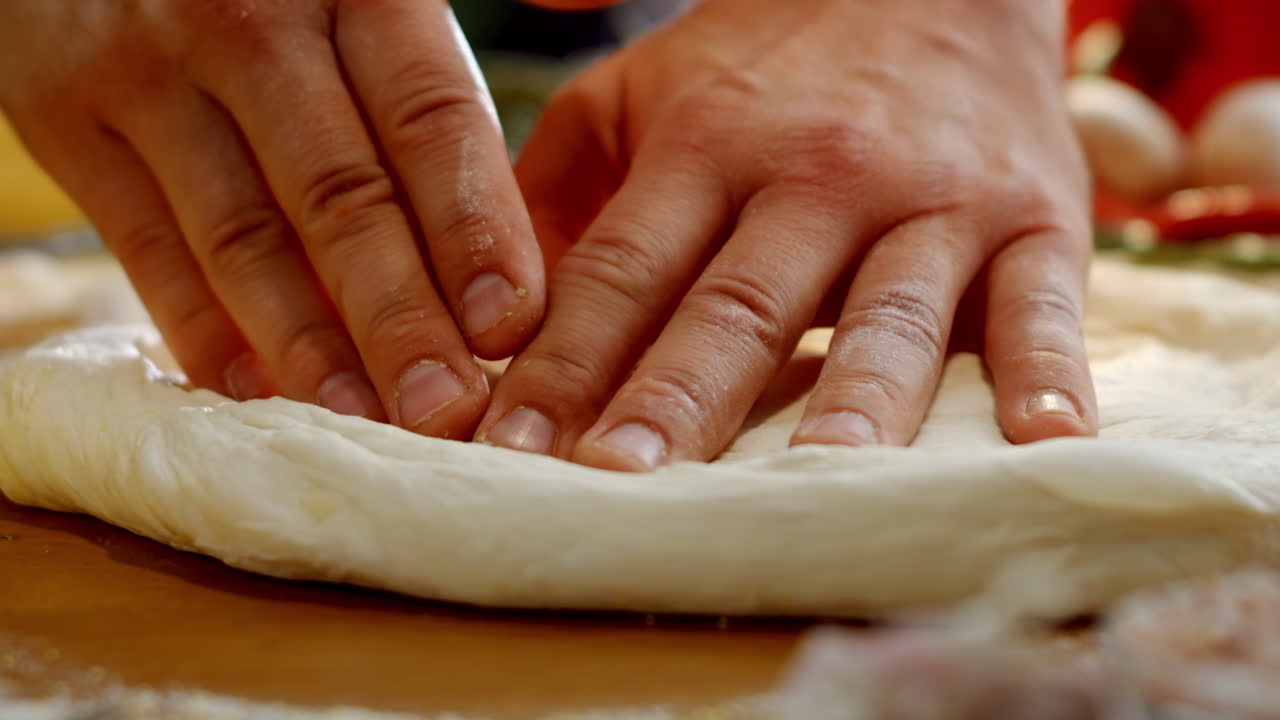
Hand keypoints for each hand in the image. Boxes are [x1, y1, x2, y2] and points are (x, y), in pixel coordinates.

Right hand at [0, 0, 545, 436]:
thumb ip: (473, 11)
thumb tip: (586, 10)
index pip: (431, 119)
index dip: (474, 230)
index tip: (513, 327)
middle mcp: (249, 25)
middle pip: (343, 196)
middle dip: (402, 316)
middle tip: (449, 410)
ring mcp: (146, 74)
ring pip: (244, 238)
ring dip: (311, 347)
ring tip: (369, 425)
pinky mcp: (64, 122)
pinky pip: (146, 248)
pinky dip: (205, 332)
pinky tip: (263, 396)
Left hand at [477, 0, 1097, 468]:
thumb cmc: (766, 63)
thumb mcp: (639, 92)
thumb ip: (562, 189)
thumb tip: (486, 317)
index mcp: (706, 141)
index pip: (621, 270)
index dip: (562, 364)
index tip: (510, 455)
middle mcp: (819, 174)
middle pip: (739, 305)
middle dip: (679, 400)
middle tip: (623, 487)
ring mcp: (934, 201)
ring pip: (887, 316)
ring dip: (851, 403)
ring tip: (815, 482)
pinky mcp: (1037, 221)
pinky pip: (1044, 305)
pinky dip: (1045, 374)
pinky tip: (1038, 445)